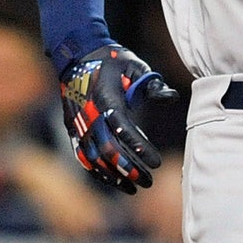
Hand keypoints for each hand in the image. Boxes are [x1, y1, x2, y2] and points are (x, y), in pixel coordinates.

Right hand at [59, 45, 177, 194]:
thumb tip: (171, 98)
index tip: (157, 163)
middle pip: (107, 149)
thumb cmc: (112, 60)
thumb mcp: (136, 66)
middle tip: (148, 182)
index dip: (140, 148)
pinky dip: (96, 170)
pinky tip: (113, 181)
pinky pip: (82, 154)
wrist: (76, 53)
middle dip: (128, 168)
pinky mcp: (71, 128)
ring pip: (93, 157)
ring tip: (134, 188)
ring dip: (113, 175)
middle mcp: (89, 113)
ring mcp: (77, 122)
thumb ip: (152, 84)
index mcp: (106, 98)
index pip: (123, 129)